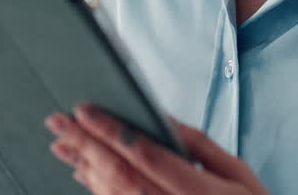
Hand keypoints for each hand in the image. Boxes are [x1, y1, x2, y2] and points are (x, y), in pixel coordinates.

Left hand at [44, 105, 269, 194]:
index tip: (86, 110)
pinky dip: (96, 189)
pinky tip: (83, 172)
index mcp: (198, 192)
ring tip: (63, 143)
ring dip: (83, 166)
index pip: (145, 155)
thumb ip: (200, 145)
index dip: (112, 131)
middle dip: (85, 144)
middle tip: (58, 122)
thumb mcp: (239, 174)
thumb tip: (163, 118)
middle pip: (119, 174)